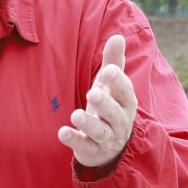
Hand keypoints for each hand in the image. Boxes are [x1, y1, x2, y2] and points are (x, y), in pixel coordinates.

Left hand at [58, 35, 136, 168]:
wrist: (113, 146)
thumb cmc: (111, 106)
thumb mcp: (111, 85)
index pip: (124, 90)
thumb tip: (118, 37)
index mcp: (125, 102)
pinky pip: (84, 146)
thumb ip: (114, 62)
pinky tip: (62, 132)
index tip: (107, 70)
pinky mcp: (92, 150)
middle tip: (92, 93)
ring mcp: (107, 138)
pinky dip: (74, 140)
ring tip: (75, 115)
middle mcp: (119, 121)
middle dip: (104, 103)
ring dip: (88, 123)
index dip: (117, 81)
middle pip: (114, 113)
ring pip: (100, 132)